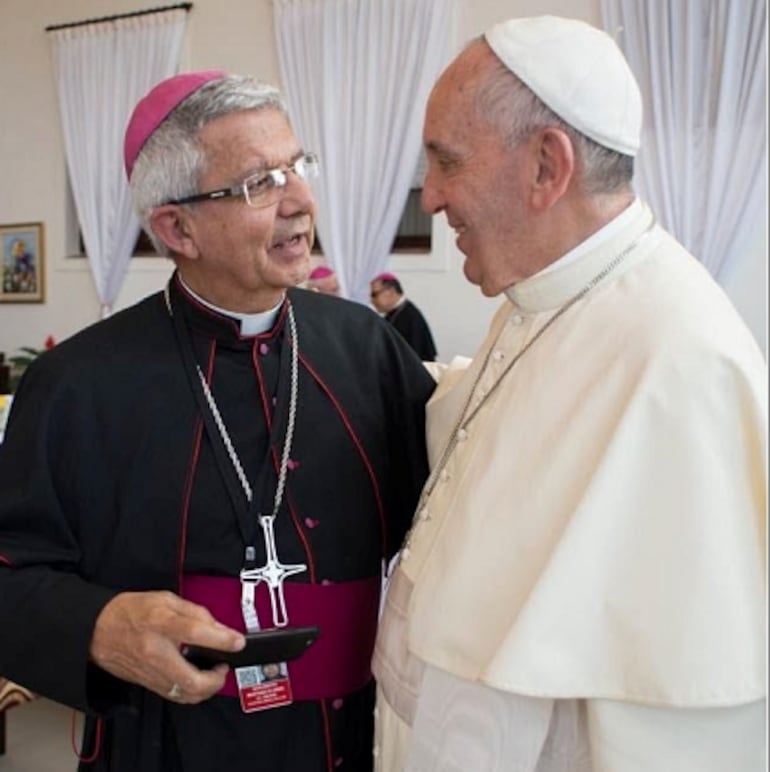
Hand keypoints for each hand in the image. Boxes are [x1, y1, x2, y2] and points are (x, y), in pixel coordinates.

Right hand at [89, 590, 244, 703]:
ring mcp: (150, 672)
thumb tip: (219, 628)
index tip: (237, 641)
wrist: (97, 629)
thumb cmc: (130, 612)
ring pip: (185, 694)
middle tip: (224, 666)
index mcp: (160, 623)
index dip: (222, 638)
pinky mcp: (146, 683)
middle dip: (216, 679)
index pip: (195, 632)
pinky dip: (191, 691)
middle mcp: (155, 651)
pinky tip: (196, 679)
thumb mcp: (166, 599)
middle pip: (192, 679)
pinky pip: (174, 695)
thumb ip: (195, 612)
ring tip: (214, 674)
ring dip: (206, 689)